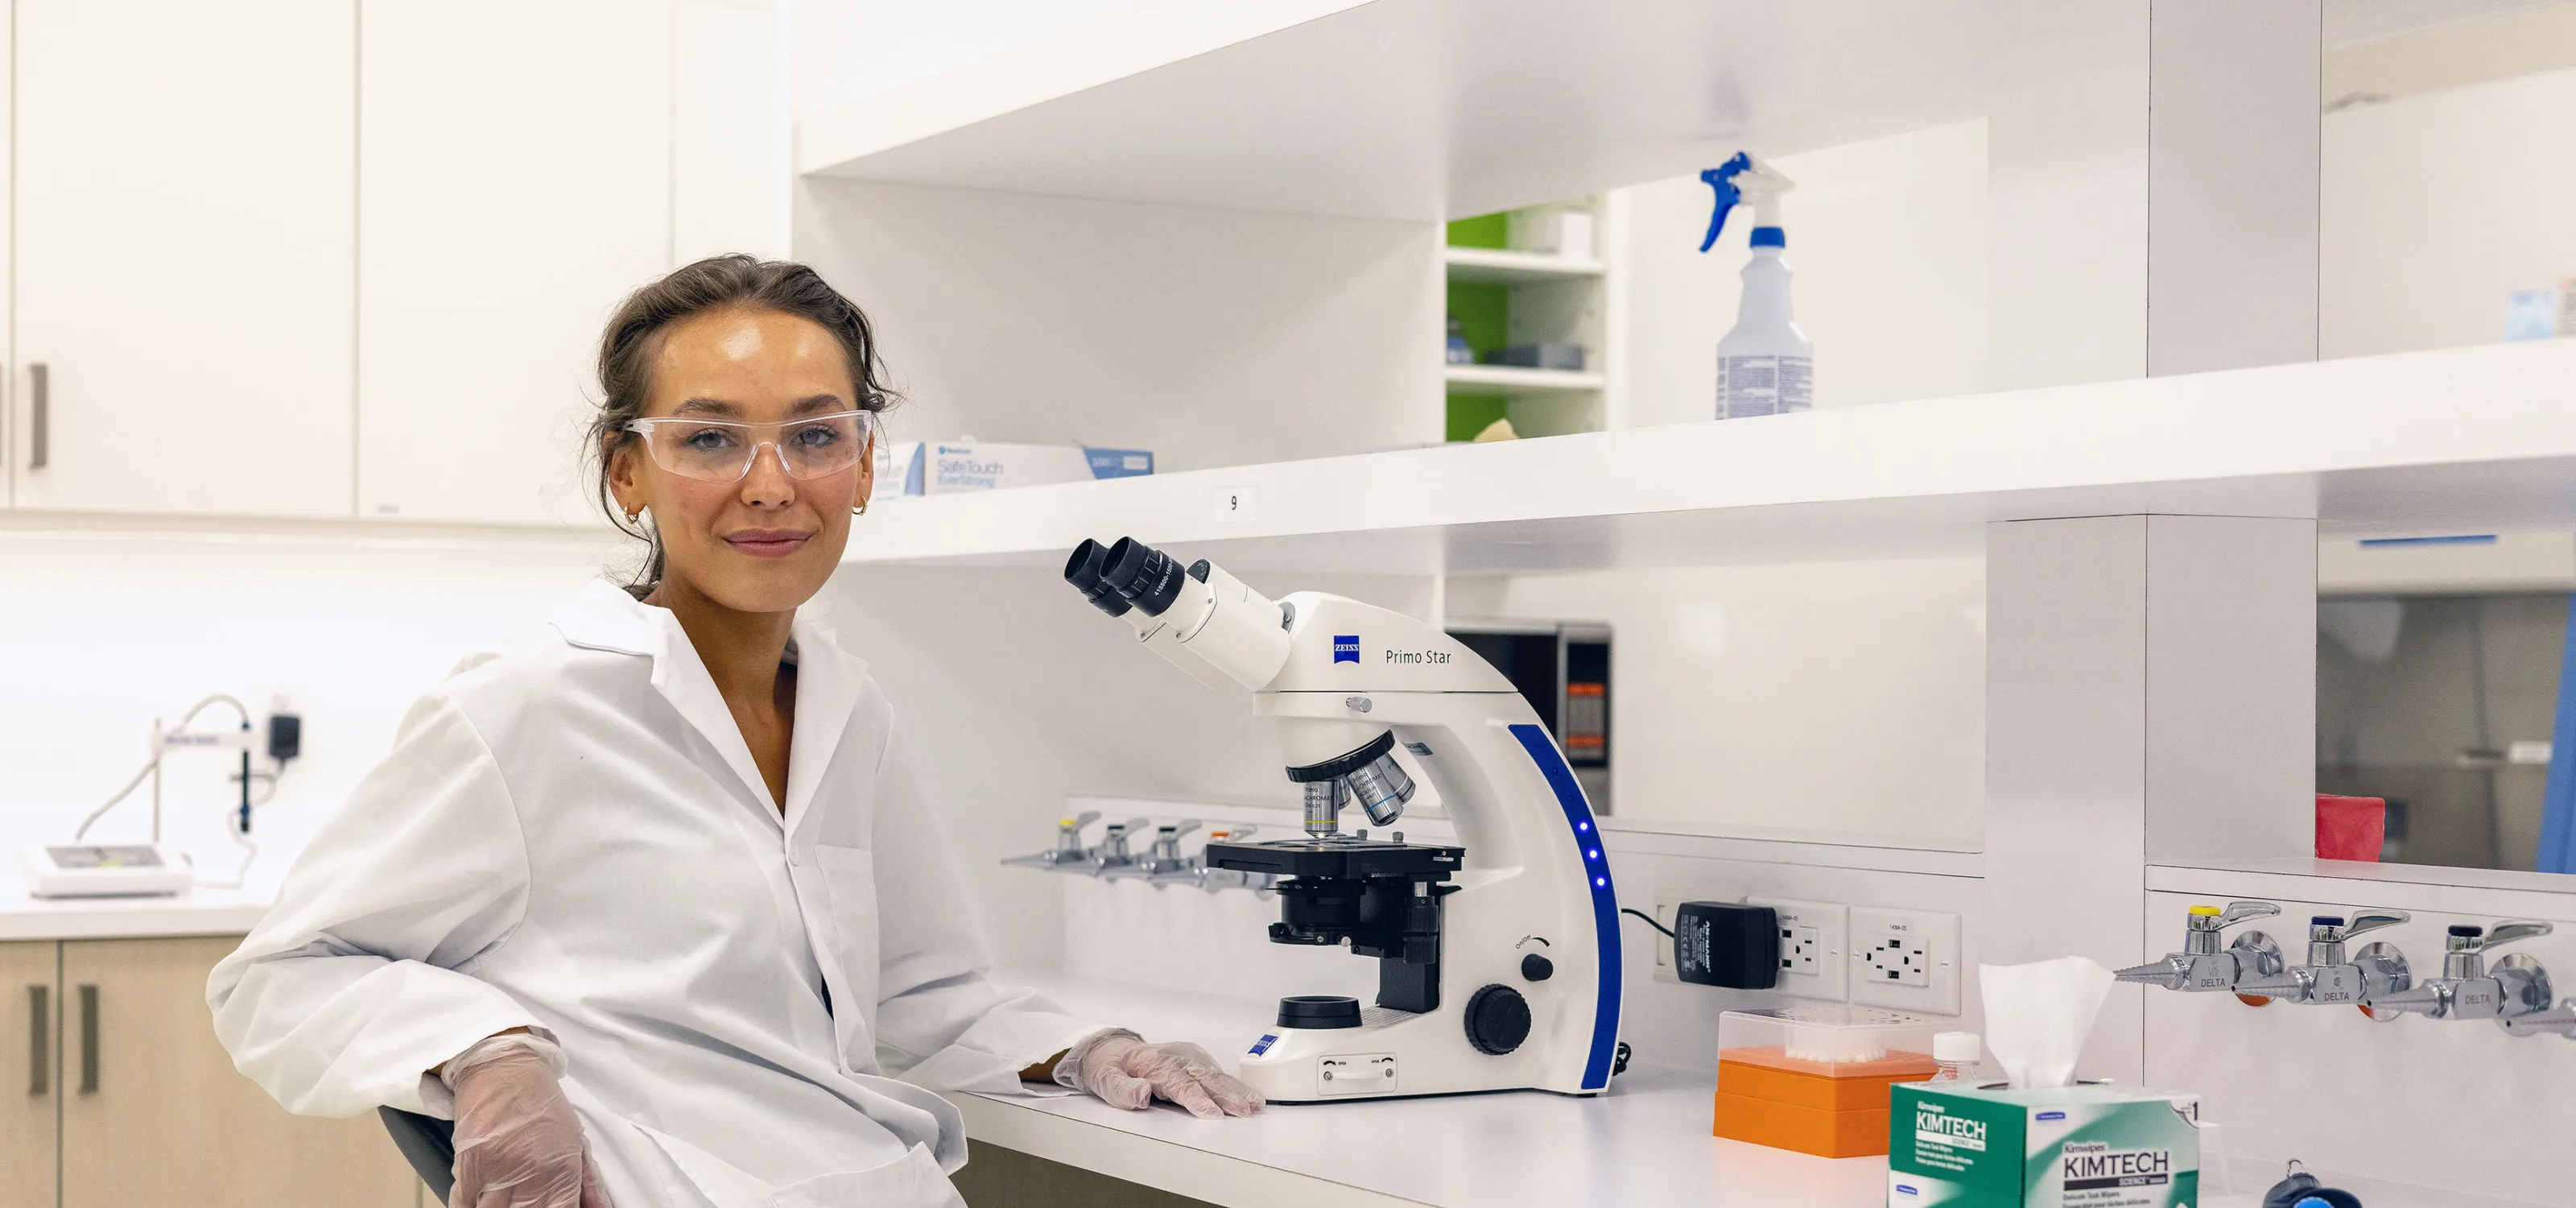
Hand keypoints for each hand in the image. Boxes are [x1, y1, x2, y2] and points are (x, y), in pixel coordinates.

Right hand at [445, 1034, 613, 1207]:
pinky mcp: (468, 1168)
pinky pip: (464, 1205)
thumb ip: (586, 1181)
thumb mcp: (575, 1138)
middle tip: (523, 1199)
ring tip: (503, 1195)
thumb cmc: (541, 1102)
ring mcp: (496, 1174)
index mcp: (561, 1170)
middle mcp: (529, 1176)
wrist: (505, 1068)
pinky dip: (470, 1206)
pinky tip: (480, 1198)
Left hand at [1071, 1033, 1263, 1118]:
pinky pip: (1218, 1073)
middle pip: (1206, 1079)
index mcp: (1157, 1064)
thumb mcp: (1105, 1080)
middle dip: (1227, 1095)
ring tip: (1256, 1105)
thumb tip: (1141, 1093)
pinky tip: (1249, 1096)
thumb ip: (1122, 1090)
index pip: (1181, 1084)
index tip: (1212, 1114)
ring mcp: (1189, 1058)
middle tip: (1244, 1111)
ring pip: (1217, 1075)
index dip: (1198, 1099)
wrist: (1113, 1050)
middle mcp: (1177, 1059)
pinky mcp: (1196, 1061)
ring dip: (1237, 1090)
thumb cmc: (1111, 1067)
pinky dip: (1235, 1085)